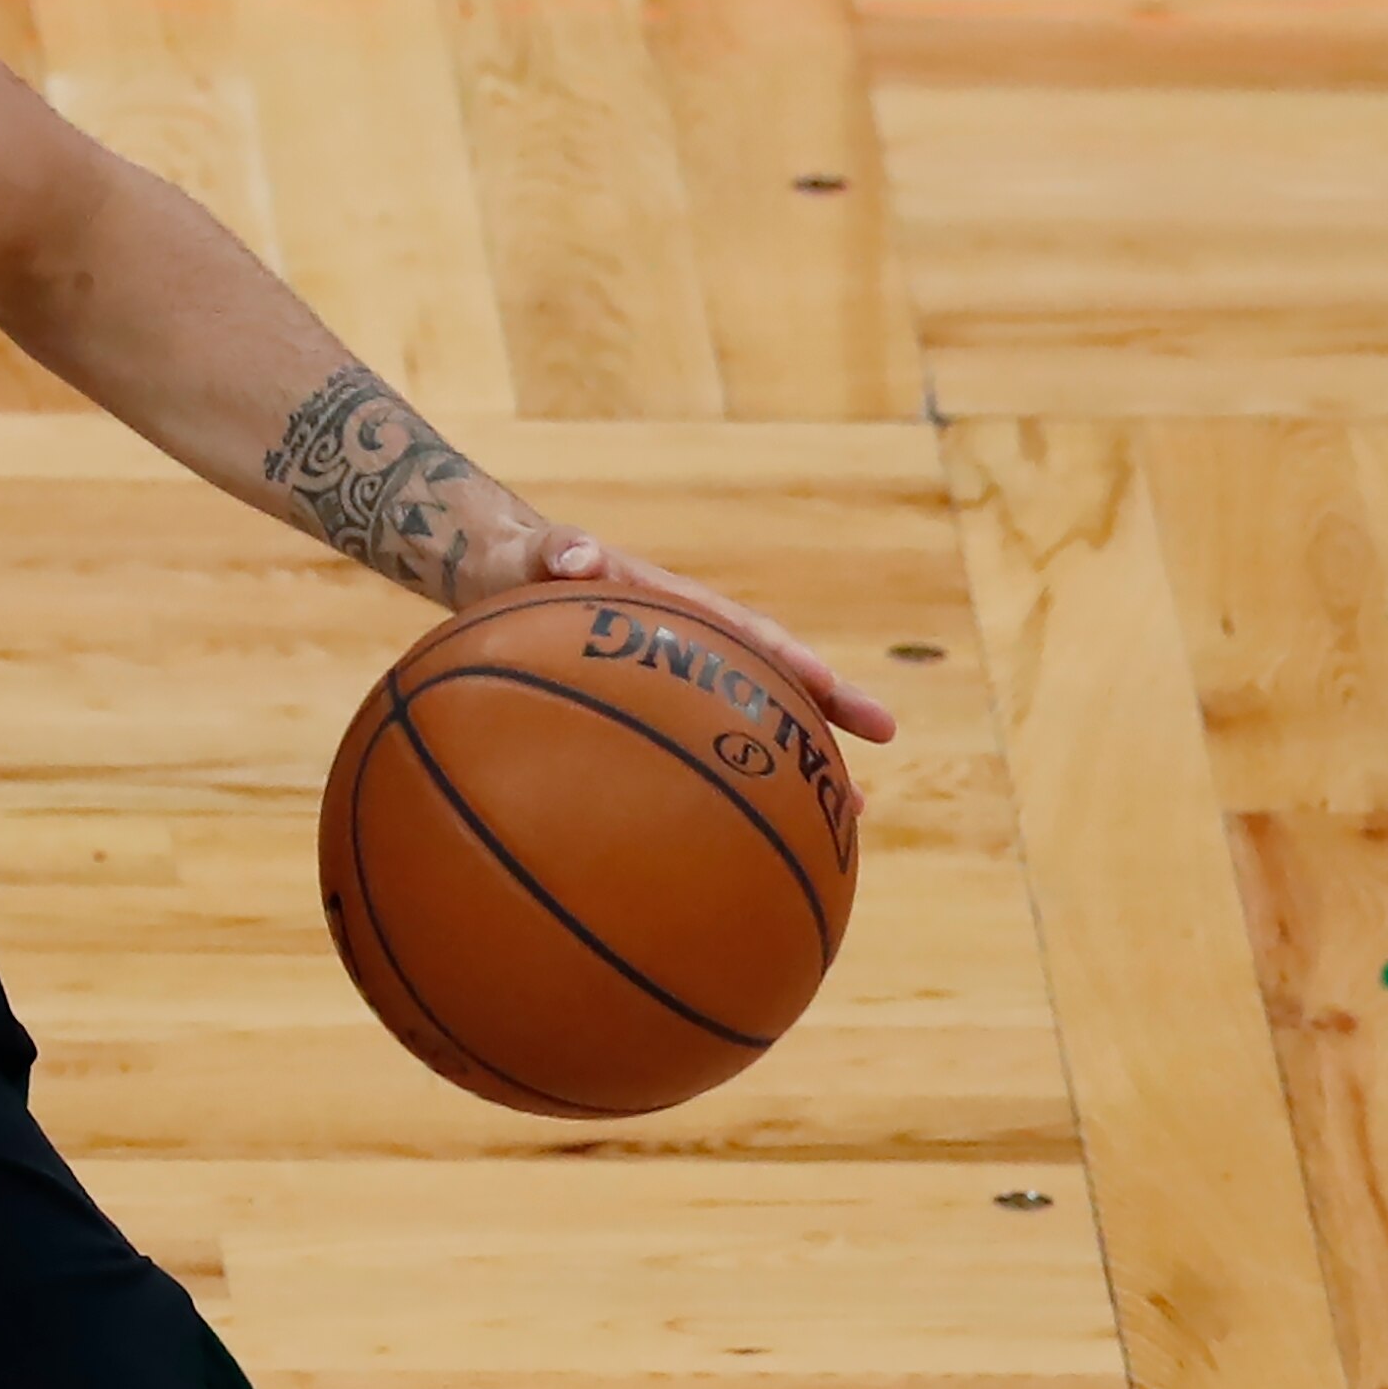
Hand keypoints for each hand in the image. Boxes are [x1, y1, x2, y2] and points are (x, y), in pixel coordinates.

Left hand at [468, 523, 897, 769]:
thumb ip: (555, 549)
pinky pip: (699, 747)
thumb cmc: (521, 564)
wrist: (499, 575)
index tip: (831, 685)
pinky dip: (729, 783)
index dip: (789, 659)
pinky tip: (746, 839)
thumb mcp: (533, 553)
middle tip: (888, 734)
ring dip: (797, 760)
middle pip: (770, 676)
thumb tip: (577, 554)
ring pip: (747, 721)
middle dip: (828, 706)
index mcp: (677, 606)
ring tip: (851, 812)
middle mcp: (691, 643)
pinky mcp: (650, 709)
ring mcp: (676, 678)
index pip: (746, 632)